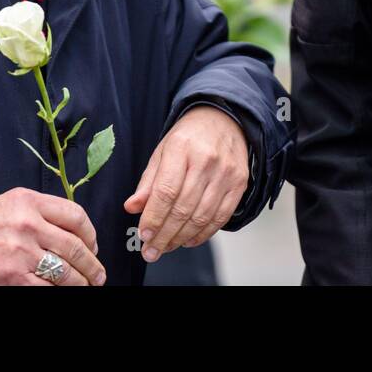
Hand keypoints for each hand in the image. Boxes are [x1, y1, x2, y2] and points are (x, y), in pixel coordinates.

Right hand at [0, 187, 105, 285]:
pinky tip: (64, 290)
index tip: (93, 246)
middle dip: (92, 265)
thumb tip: (78, 231)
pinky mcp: (14, 278)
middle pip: (75, 247)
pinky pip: (47, 288)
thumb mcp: (15, 202)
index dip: (91, 235)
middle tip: (98, 274)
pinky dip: (59, 290)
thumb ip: (45, 210)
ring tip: (86, 285)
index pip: (76, 216)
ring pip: (66, 272)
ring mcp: (22, 253)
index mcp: (31, 202)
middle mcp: (29, 225)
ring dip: (81, 282)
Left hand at [123, 105, 248, 262]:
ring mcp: (226, 173)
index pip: (166, 191)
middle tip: (150, 252)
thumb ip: (148, 181)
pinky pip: (221, 217)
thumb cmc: (189, 137)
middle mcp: (206, 160)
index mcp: (182, 148)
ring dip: (181, 238)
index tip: (143, 235)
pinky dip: (203, 234)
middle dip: (164, 235)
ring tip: (166, 248)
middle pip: (183, 208)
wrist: (224, 119)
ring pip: (202, 216)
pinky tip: (188, 240)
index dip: (153, 217)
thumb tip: (132, 208)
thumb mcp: (163, 151)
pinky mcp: (239, 183)